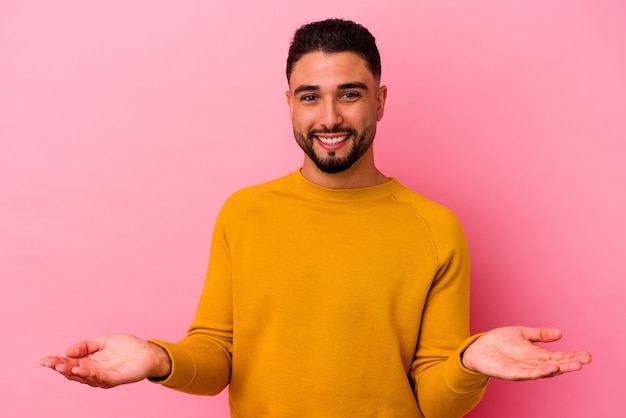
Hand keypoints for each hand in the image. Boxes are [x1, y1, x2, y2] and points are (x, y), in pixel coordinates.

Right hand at [40, 333, 170, 387]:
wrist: (148, 352)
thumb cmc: (127, 346)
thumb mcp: (103, 341)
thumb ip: (86, 346)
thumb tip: (68, 351)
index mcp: (89, 362)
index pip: (70, 363)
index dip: (57, 362)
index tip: (44, 360)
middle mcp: (94, 371)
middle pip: (73, 371)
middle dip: (60, 367)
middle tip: (49, 363)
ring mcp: (103, 377)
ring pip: (84, 377)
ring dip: (73, 372)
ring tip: (62, 366)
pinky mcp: (115, 379)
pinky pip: (100, 378)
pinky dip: (89, 374)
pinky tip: (80, 369)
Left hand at [462, 326, 590, 379]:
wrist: (478, 347)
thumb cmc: (499, 341)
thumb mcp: (522, 333)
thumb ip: (540, 334)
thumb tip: (560, 333)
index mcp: (537, 355)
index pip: (559, 357)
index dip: (572, 356)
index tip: (587, 355)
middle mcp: (533, 364)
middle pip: (556, 365)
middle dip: (570, 363)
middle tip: (585, 360)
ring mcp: (523, 369)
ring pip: (545, 371)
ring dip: (559, 369)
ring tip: (574, 365)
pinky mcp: (512, 373)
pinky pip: (528, 374)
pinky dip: (540, 372)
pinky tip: (550, 368)